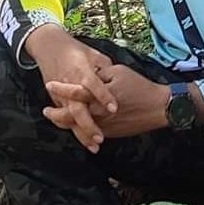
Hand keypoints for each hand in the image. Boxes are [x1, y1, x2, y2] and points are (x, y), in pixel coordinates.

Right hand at [25, 24, 117, 151]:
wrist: (50, 48)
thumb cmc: (75, 50)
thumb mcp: (94, 54)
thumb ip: (105, 68)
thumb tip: (117, 80)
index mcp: (81, 70)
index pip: (92, 84)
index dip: (103, 96)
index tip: (114, 108)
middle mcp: (70, 85)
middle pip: (78, 108)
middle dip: (89, 124)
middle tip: (101, 138)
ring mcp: (62, 95)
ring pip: (71, 119)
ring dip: (82, 133)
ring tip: (95, 146)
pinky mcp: (58, 101)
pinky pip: (66, 119)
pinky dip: (74, 130)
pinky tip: (86, 142)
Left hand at [45, 65, 169, 139]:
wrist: (157, 107)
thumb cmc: (139, 87)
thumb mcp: (118, 72)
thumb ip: (100, 74)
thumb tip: (88, 76)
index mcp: (99, 96)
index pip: (75, 92)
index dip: (61, 88)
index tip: (50, 84)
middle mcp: (98, 113)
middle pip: (71, 115)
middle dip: (56, 114)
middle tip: (46, 110)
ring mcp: (103, 125)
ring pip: (79, 127)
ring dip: (66, 123)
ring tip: (56, 118)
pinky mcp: (110, 132)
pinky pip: (91, 132)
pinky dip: (81, 129)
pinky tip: (75, 125)